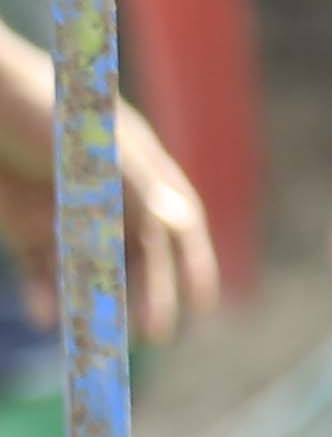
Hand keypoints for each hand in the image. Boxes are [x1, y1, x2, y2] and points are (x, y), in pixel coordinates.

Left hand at [1, 85, 211, 347]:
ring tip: (95, 332)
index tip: (201, 306)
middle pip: (136, 256)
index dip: (193, 265)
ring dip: (95, 301)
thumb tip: (178, 222)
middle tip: (152, 333)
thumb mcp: (90, 140)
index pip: (177, 225)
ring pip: (89, 269)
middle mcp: (107, 197)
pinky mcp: (23, 225)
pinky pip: (39, 269)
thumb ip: (132, 182)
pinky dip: (43, 293)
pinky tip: (45, 316)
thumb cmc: (33, 103)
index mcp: (138, 171)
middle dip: (148, 295)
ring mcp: (64, 213)